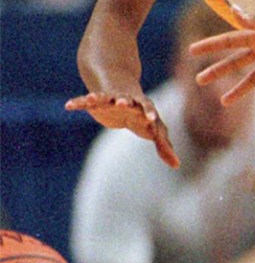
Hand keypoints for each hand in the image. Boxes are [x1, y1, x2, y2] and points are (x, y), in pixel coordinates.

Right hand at [64, 92, 179, 167]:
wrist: (124, 97)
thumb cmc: (143, 117)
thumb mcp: (154, 130)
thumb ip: (164, 146)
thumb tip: (177, 165)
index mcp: (144, 108)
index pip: (149, 110)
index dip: (150, 114)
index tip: (151, 119)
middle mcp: (128, 101)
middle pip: (127, 100)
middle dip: (124, 101)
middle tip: (122, 102)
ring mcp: (112, 99)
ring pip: (105, 97)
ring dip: (99, 97)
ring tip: (91, 98)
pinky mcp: (97, 101)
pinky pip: (86, 101)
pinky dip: (79, 102)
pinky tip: (69, 106)